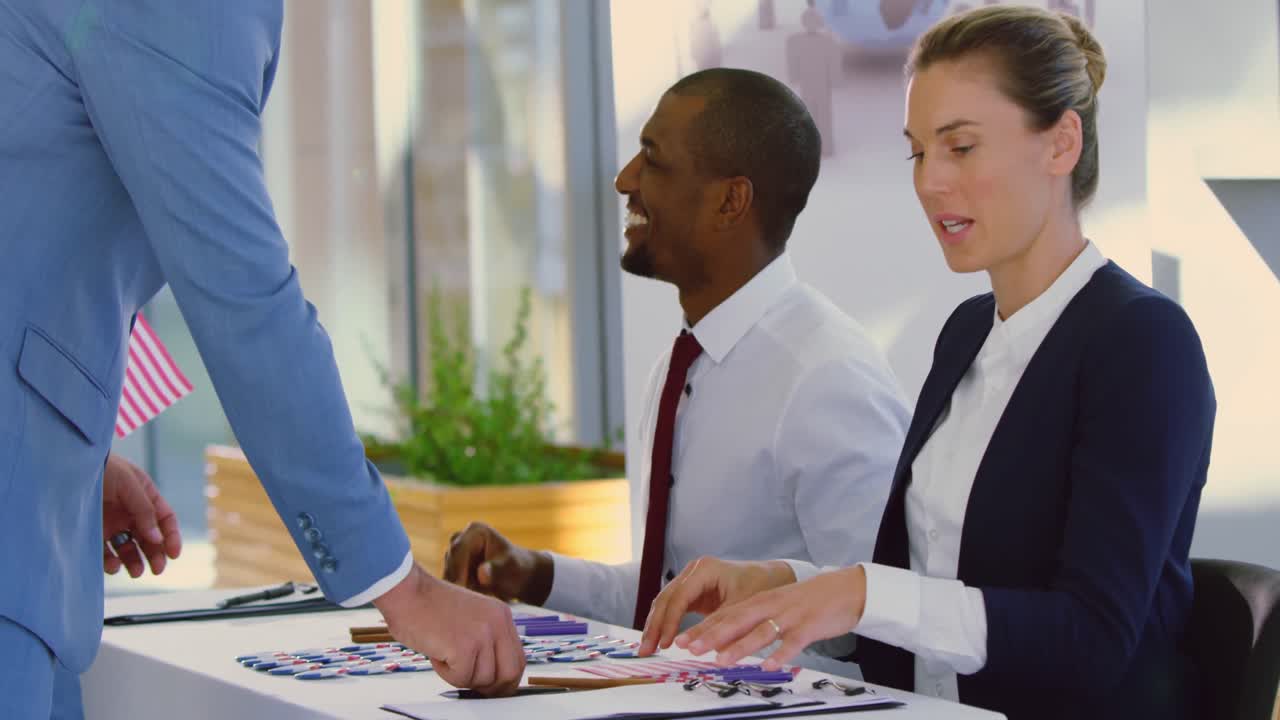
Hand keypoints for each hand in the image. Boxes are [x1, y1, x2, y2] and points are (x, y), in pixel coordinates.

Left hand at [102, 453, 181, 576]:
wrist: (67, 467)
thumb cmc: (103, 468)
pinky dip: (112, 562)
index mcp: (145, 497)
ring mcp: (112, 524)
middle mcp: (131, 513)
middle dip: (156, 554)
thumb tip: (158, 538)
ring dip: (135, 562)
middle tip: (158, 569)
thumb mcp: (129, 483)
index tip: (173, 554)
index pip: (164, 520)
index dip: (171, 537)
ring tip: (136, 572)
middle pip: (150, 538)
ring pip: (129, 549)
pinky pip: (106, 553)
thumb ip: (145, 510)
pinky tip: (114, 566)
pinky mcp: (94, 534)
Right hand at [374, 563, 523, 695]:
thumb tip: (494, 673)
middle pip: (510, 674)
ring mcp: (482, 635)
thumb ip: (488, 638)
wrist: (406, 591)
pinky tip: (437, 654)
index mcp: (501, 615)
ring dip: (461, 676)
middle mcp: (497, 623)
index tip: (492, 687)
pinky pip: (461, 679)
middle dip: (491, 687)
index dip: (506, 679)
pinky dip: (446, 674)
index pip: (518, 659)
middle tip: (470, 681)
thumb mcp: (472, 615)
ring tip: (444, 655)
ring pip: (483, 679)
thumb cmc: (430, 605)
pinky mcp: (464, 647)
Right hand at [443, 522, 552, 604]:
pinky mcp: (452, 570)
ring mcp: (454, 555)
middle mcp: (461, 539)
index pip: (459, 549)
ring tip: (472, 601)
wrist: (519, 577)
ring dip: (456, 589)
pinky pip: (448, 584)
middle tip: (462, 601)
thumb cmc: (516, 569)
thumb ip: (496, 570)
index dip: (457, 568)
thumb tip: (482, 574)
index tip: (460, 587)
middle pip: (450, 562)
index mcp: (476, 531)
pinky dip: (456, 594)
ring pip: (447, 574)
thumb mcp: (510, 569)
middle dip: (455, 580)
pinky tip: (467, 604)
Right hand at [639, 556, 795, 656]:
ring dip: (655, 626)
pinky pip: (672, 607)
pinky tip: (658, 640)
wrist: (769, 579)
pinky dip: (665, 624)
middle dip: (654, 625)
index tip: (665, 643)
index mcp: (704, 569)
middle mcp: (693, 571)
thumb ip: (717, 627)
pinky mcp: (692, 591)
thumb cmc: (759, 588)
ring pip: (665, 603)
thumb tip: (694, 648)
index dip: (669, 622)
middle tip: (646, 650)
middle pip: (666, 598)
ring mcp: (690, 579)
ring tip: (647, 649)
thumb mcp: (740, 608)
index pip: (679, 597)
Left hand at [677, 565, 867, 670]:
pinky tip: (770, 665)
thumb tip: (724, 641)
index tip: (682, 640)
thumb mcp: (775, 606)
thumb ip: (752, 622)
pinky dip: (782, 653)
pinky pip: (794, 641)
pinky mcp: (810, 626)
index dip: (702, 628)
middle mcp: (771, 605)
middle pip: (736, 620)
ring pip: (761, 631)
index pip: (725, 614)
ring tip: (721, 660)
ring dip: (740, 646)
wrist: (844, 589)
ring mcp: (790, 615)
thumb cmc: (806, 602)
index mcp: (760, 601)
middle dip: (711, 635)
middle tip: (690, 648)